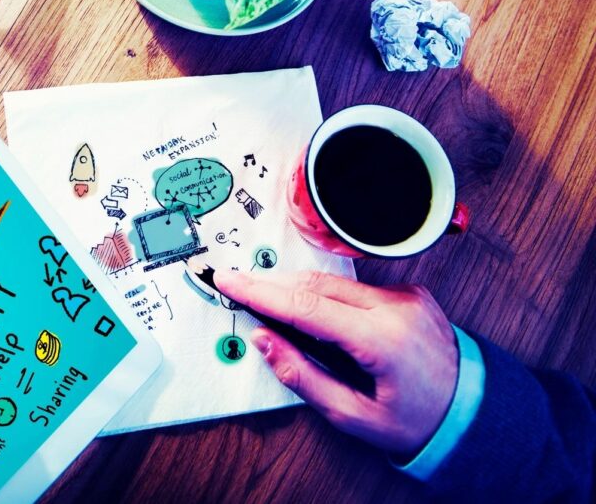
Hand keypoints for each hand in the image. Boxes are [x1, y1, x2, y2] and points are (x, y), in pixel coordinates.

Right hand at [215, 269, 458, 455]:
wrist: (473, 411)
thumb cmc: (417, 421)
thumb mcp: (353, 415)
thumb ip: (302, 377)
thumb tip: (264, 342)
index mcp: (382, 339)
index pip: (306, 305)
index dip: (261, 293)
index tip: (230, 281)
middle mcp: (396, 308)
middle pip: (315, 284)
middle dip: (270, 283)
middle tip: (235, 282)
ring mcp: (405, 295)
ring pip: (333, 281)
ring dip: (295, 286)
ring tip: (262, 293)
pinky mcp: (408, 292)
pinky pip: (354, 286)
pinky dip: (325, 293)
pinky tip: (307, 304)